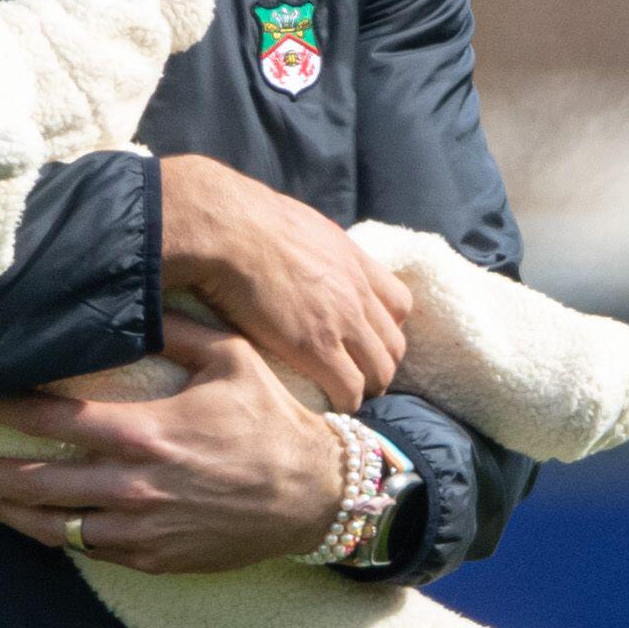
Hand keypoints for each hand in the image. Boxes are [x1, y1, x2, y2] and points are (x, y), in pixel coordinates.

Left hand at [0, 315, 350, 571]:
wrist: (315, 498)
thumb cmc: (273, 423)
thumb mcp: (233, 359)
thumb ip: (176, 329)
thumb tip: (135, 291)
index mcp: (145, 431)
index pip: (50, 418)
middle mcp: (133, 485)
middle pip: (30, 483)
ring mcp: (139, 528)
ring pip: (47, 525)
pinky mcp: (151, 558)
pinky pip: (84, 549)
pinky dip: (47, 533)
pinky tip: (22, 519)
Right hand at [157, 153, 410, 408]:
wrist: (230, 230)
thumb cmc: (247, 221)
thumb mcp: (299, 226)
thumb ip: (313, 248)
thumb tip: (297, 253)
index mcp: (353, 261)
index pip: (398, 303)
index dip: (387, 327)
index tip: (367, 340)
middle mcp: (357, 292)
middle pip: (394, 343)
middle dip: (381, 365)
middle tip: (360, 378)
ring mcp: (342, 321)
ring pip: (381, 370)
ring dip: (369, 388)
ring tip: (348, 397)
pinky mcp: (317, 348)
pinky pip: (350, 388)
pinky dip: (347, 402)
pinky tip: (332, 406)